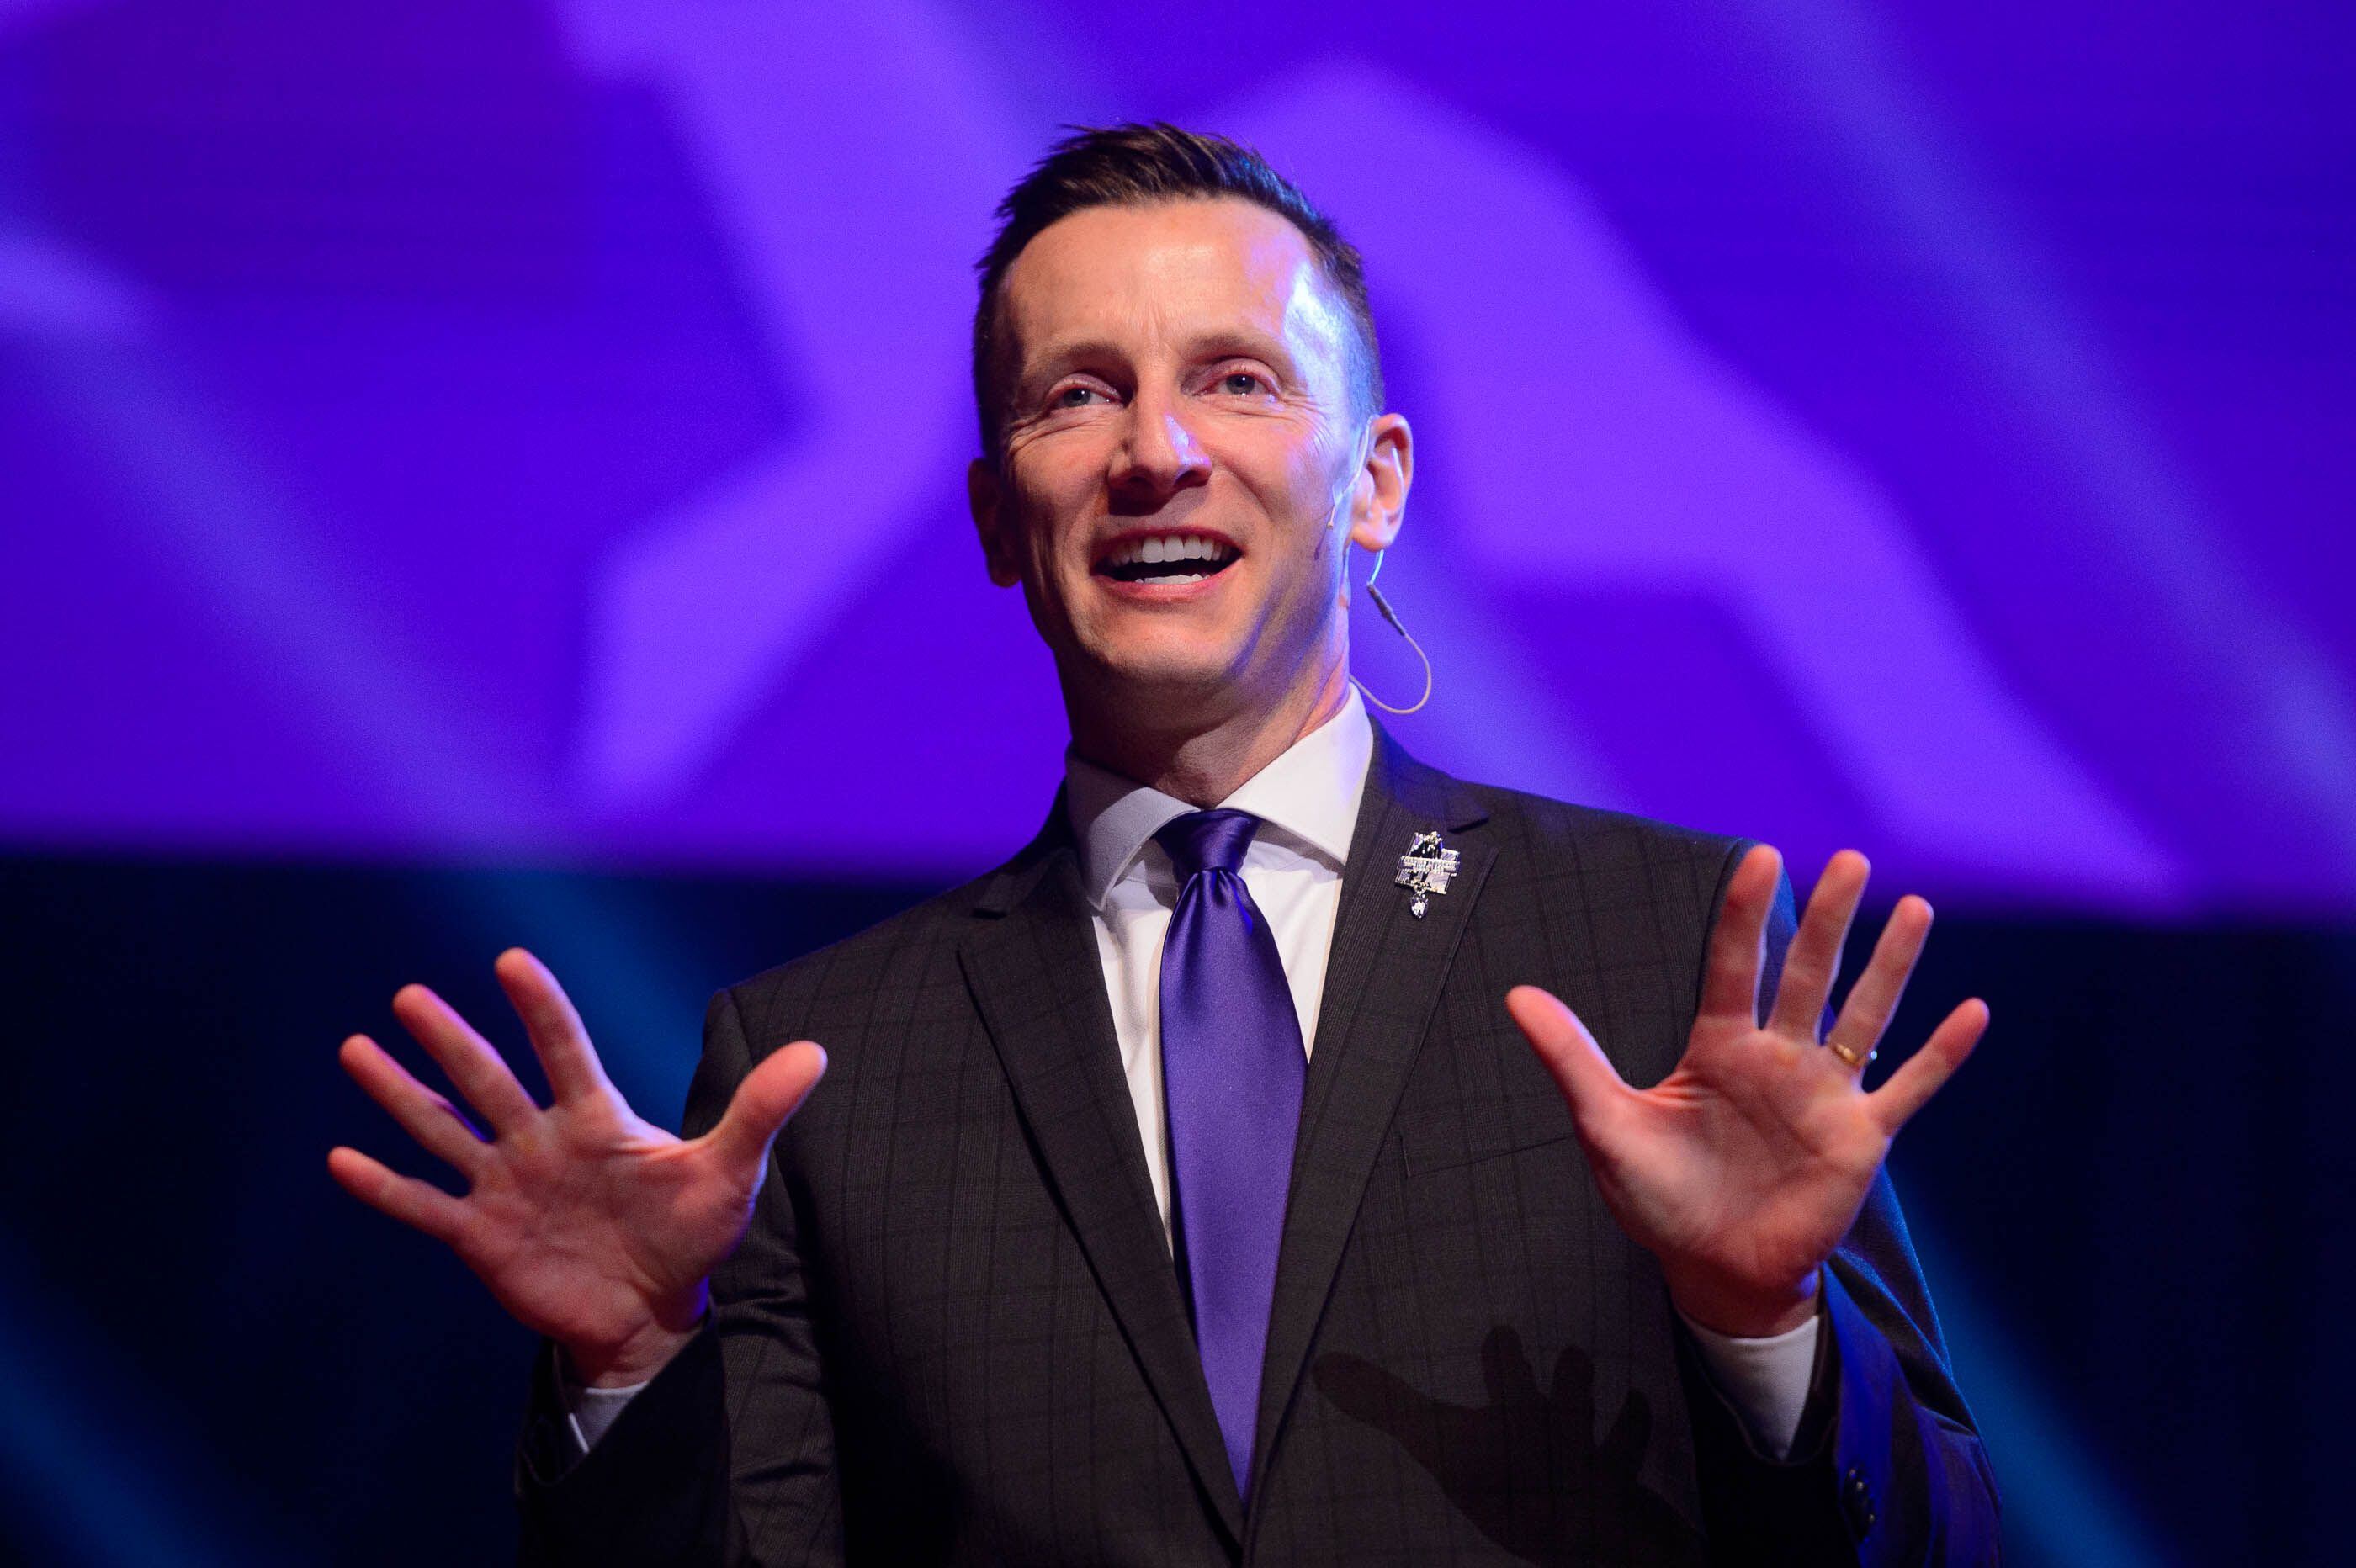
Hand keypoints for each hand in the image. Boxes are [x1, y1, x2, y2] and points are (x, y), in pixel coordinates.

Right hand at [328, 949, 825, 1384]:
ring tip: (356, 1047)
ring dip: (399, 1094)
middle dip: (451, 1041)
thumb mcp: (732, 1174)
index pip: (565, 1050)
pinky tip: (340, 1158)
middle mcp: (542, 1141)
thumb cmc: (693, 1234)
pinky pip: (425, 1207)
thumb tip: (816, 1053)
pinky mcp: (482, 1236)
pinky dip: (384, 1187)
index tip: (512, 959)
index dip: (541, 1009)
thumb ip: (759, 1112)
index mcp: (597, 1118)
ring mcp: (507, 1186)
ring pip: (444, 1131)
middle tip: (410, 995)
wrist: (654, 1312)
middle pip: (490, 1082)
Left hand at [1506, 846, 1985, 1336]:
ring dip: (1891, 964)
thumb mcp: (1606, 1125)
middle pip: (1807, 974)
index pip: (1733, 965)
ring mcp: (1824, 1094)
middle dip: (1829, 918)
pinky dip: (1940, 1053)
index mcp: (1718, 1047)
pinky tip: (1972, 1011)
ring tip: (1915, 907)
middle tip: (1851, 859)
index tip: (1762, 854)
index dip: (1745, 913)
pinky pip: (1908, 1087)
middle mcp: (1777, 1057)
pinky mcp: (1858, 1138)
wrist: (1708, 1269)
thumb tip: (1516, 995)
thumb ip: (1571, 1058)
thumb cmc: (1657, 1197)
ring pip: (1864, 1014)